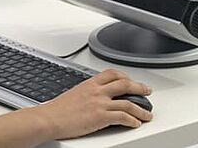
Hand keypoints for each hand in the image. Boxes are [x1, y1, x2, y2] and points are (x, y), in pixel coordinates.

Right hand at [33, 69, 152, 139]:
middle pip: (125, 84)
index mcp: (89, 83)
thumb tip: (92, 97)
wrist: (49, 118)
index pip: (112, 73)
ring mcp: (100, 103)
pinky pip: (123, 117)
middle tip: (147, 91)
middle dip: (139, 87)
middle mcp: (97, 91)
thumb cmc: (57, 109)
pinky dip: (133, 120)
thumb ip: (86, 93)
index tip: (130, 80)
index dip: (125, 76)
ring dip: (141, 109)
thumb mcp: (73, 94)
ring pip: (128, 102)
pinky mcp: (101, 117)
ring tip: (147, 114)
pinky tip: (136, 123)